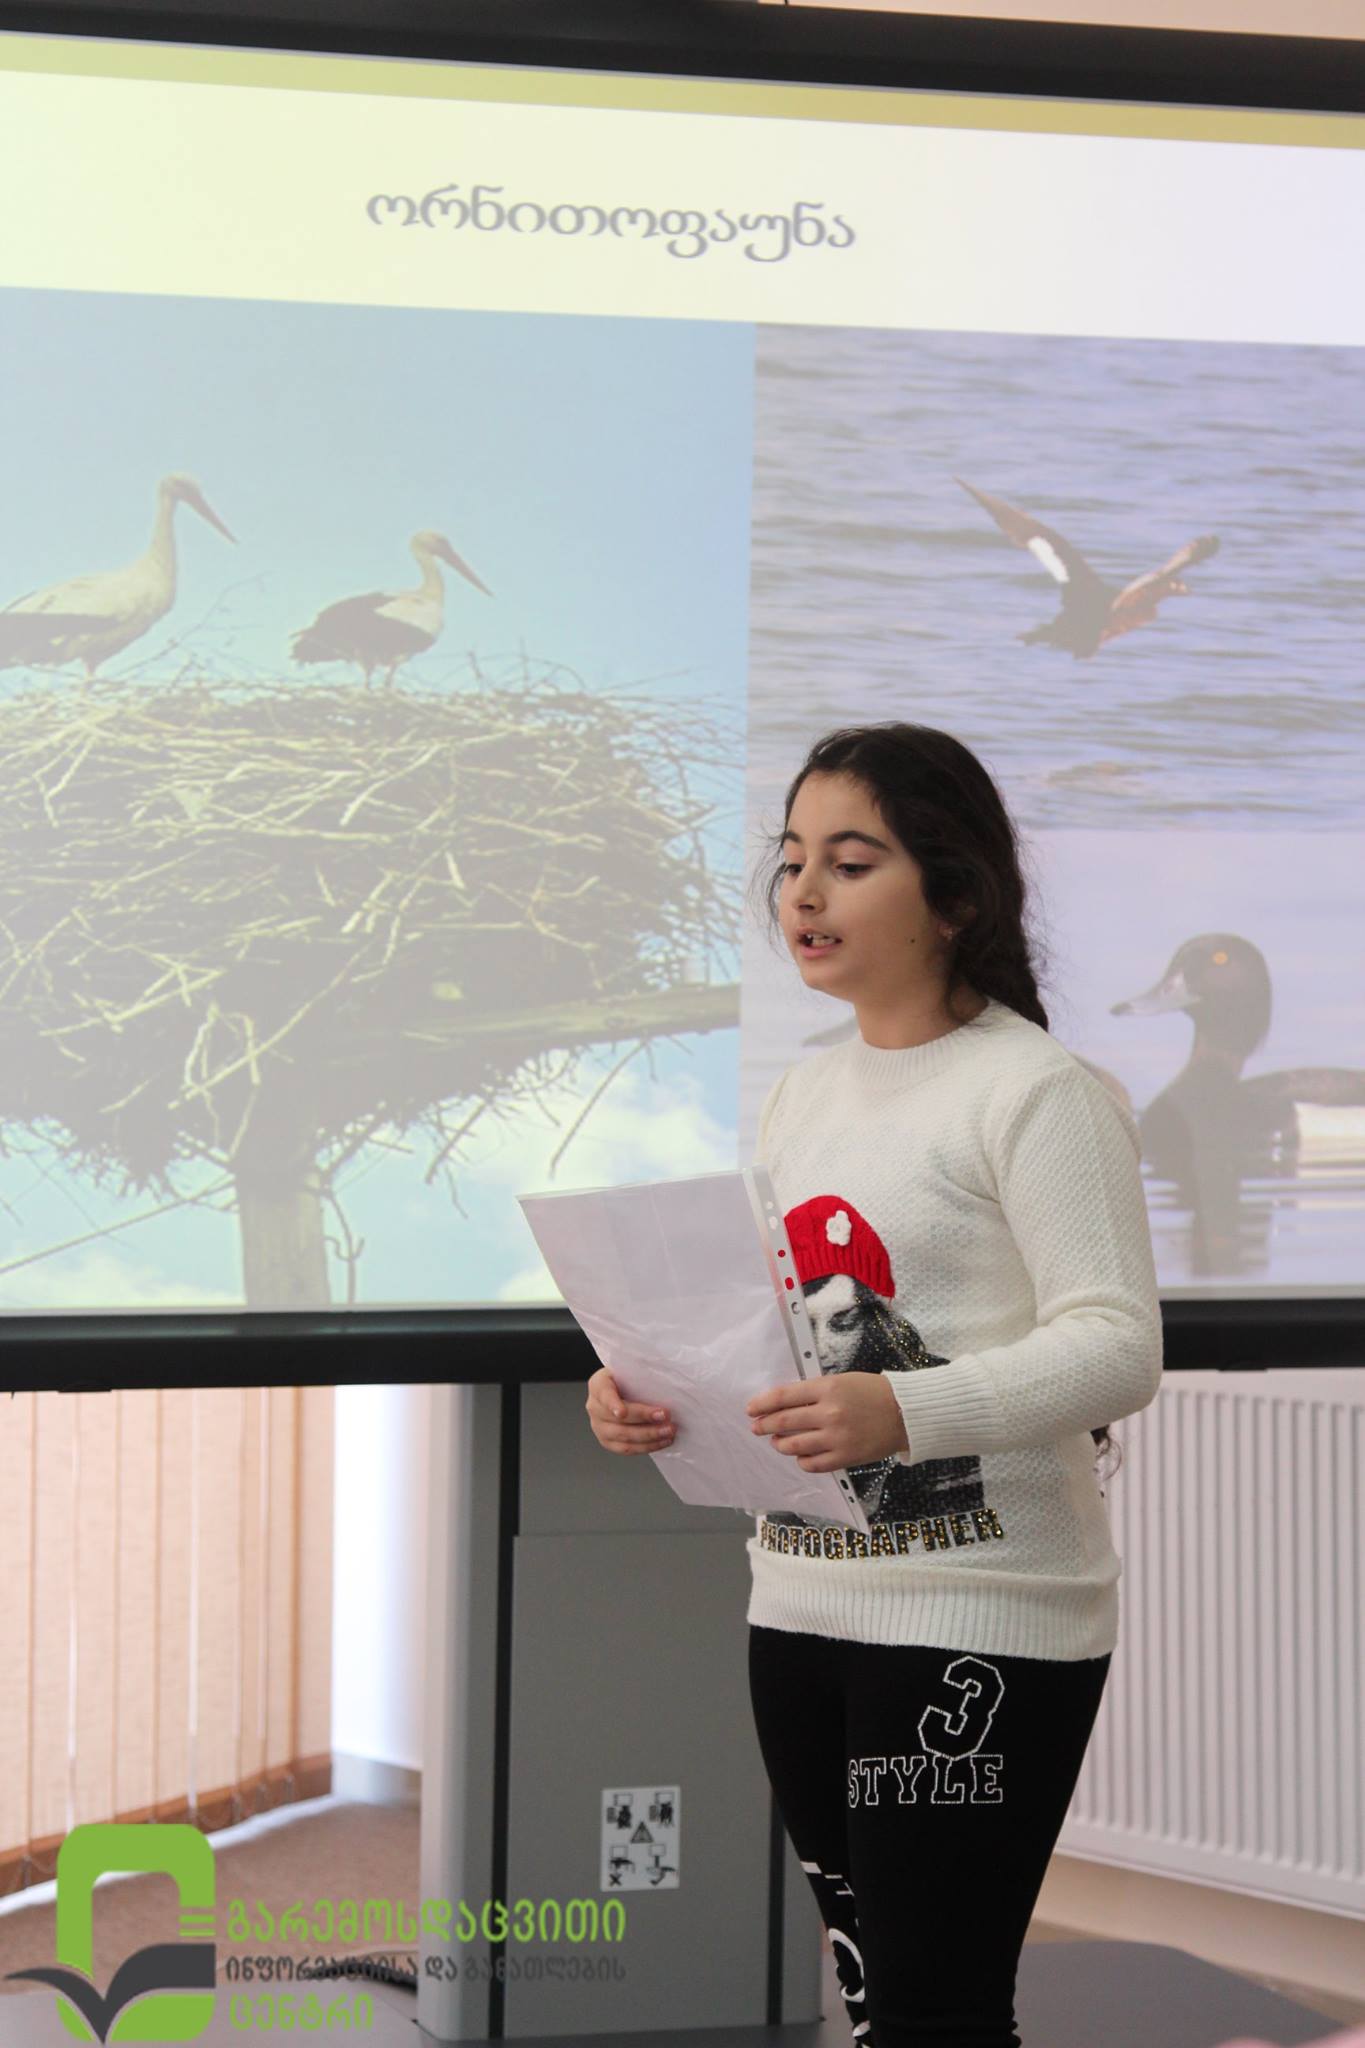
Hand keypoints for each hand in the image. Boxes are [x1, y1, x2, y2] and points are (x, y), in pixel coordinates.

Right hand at [585, 1366, 674, 1455]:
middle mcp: (594, 1407)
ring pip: (623, 1436)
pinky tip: (661, 1441)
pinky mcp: (607, 1441)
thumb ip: (641, 1374)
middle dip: (643, 1418)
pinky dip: (646, 1447)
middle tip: (665, 1416)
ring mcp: (599, 1427)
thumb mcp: (630, 1369)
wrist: (621, 1390)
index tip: (622, 1413)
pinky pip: (626, 1449)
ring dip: (649, 1436)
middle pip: (617, 1419)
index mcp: (598, 1385)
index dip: (613, 1404)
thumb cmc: (628, 1379)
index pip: (604, 1394)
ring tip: (668, 1431)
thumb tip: (666, 1382)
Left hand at [745, 1371, 907, 1470]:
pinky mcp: (845, 1457)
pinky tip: (801, 1455)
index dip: (762, 1403)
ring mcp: (836, 1438)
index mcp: (827, 1388)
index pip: (784, 1396)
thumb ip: (814, 1392)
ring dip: (780, 1444)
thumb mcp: (841, 1381)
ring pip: (794, 1445)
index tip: (751, 1409)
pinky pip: (813, 1464)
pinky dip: (802, 1460)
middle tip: (757, 1427)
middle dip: (765, 1425)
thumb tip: (784, 1404)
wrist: (905, 1413)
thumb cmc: (873, 1393)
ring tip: (778, 1441)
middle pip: (784, 1422)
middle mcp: (829, 1413)